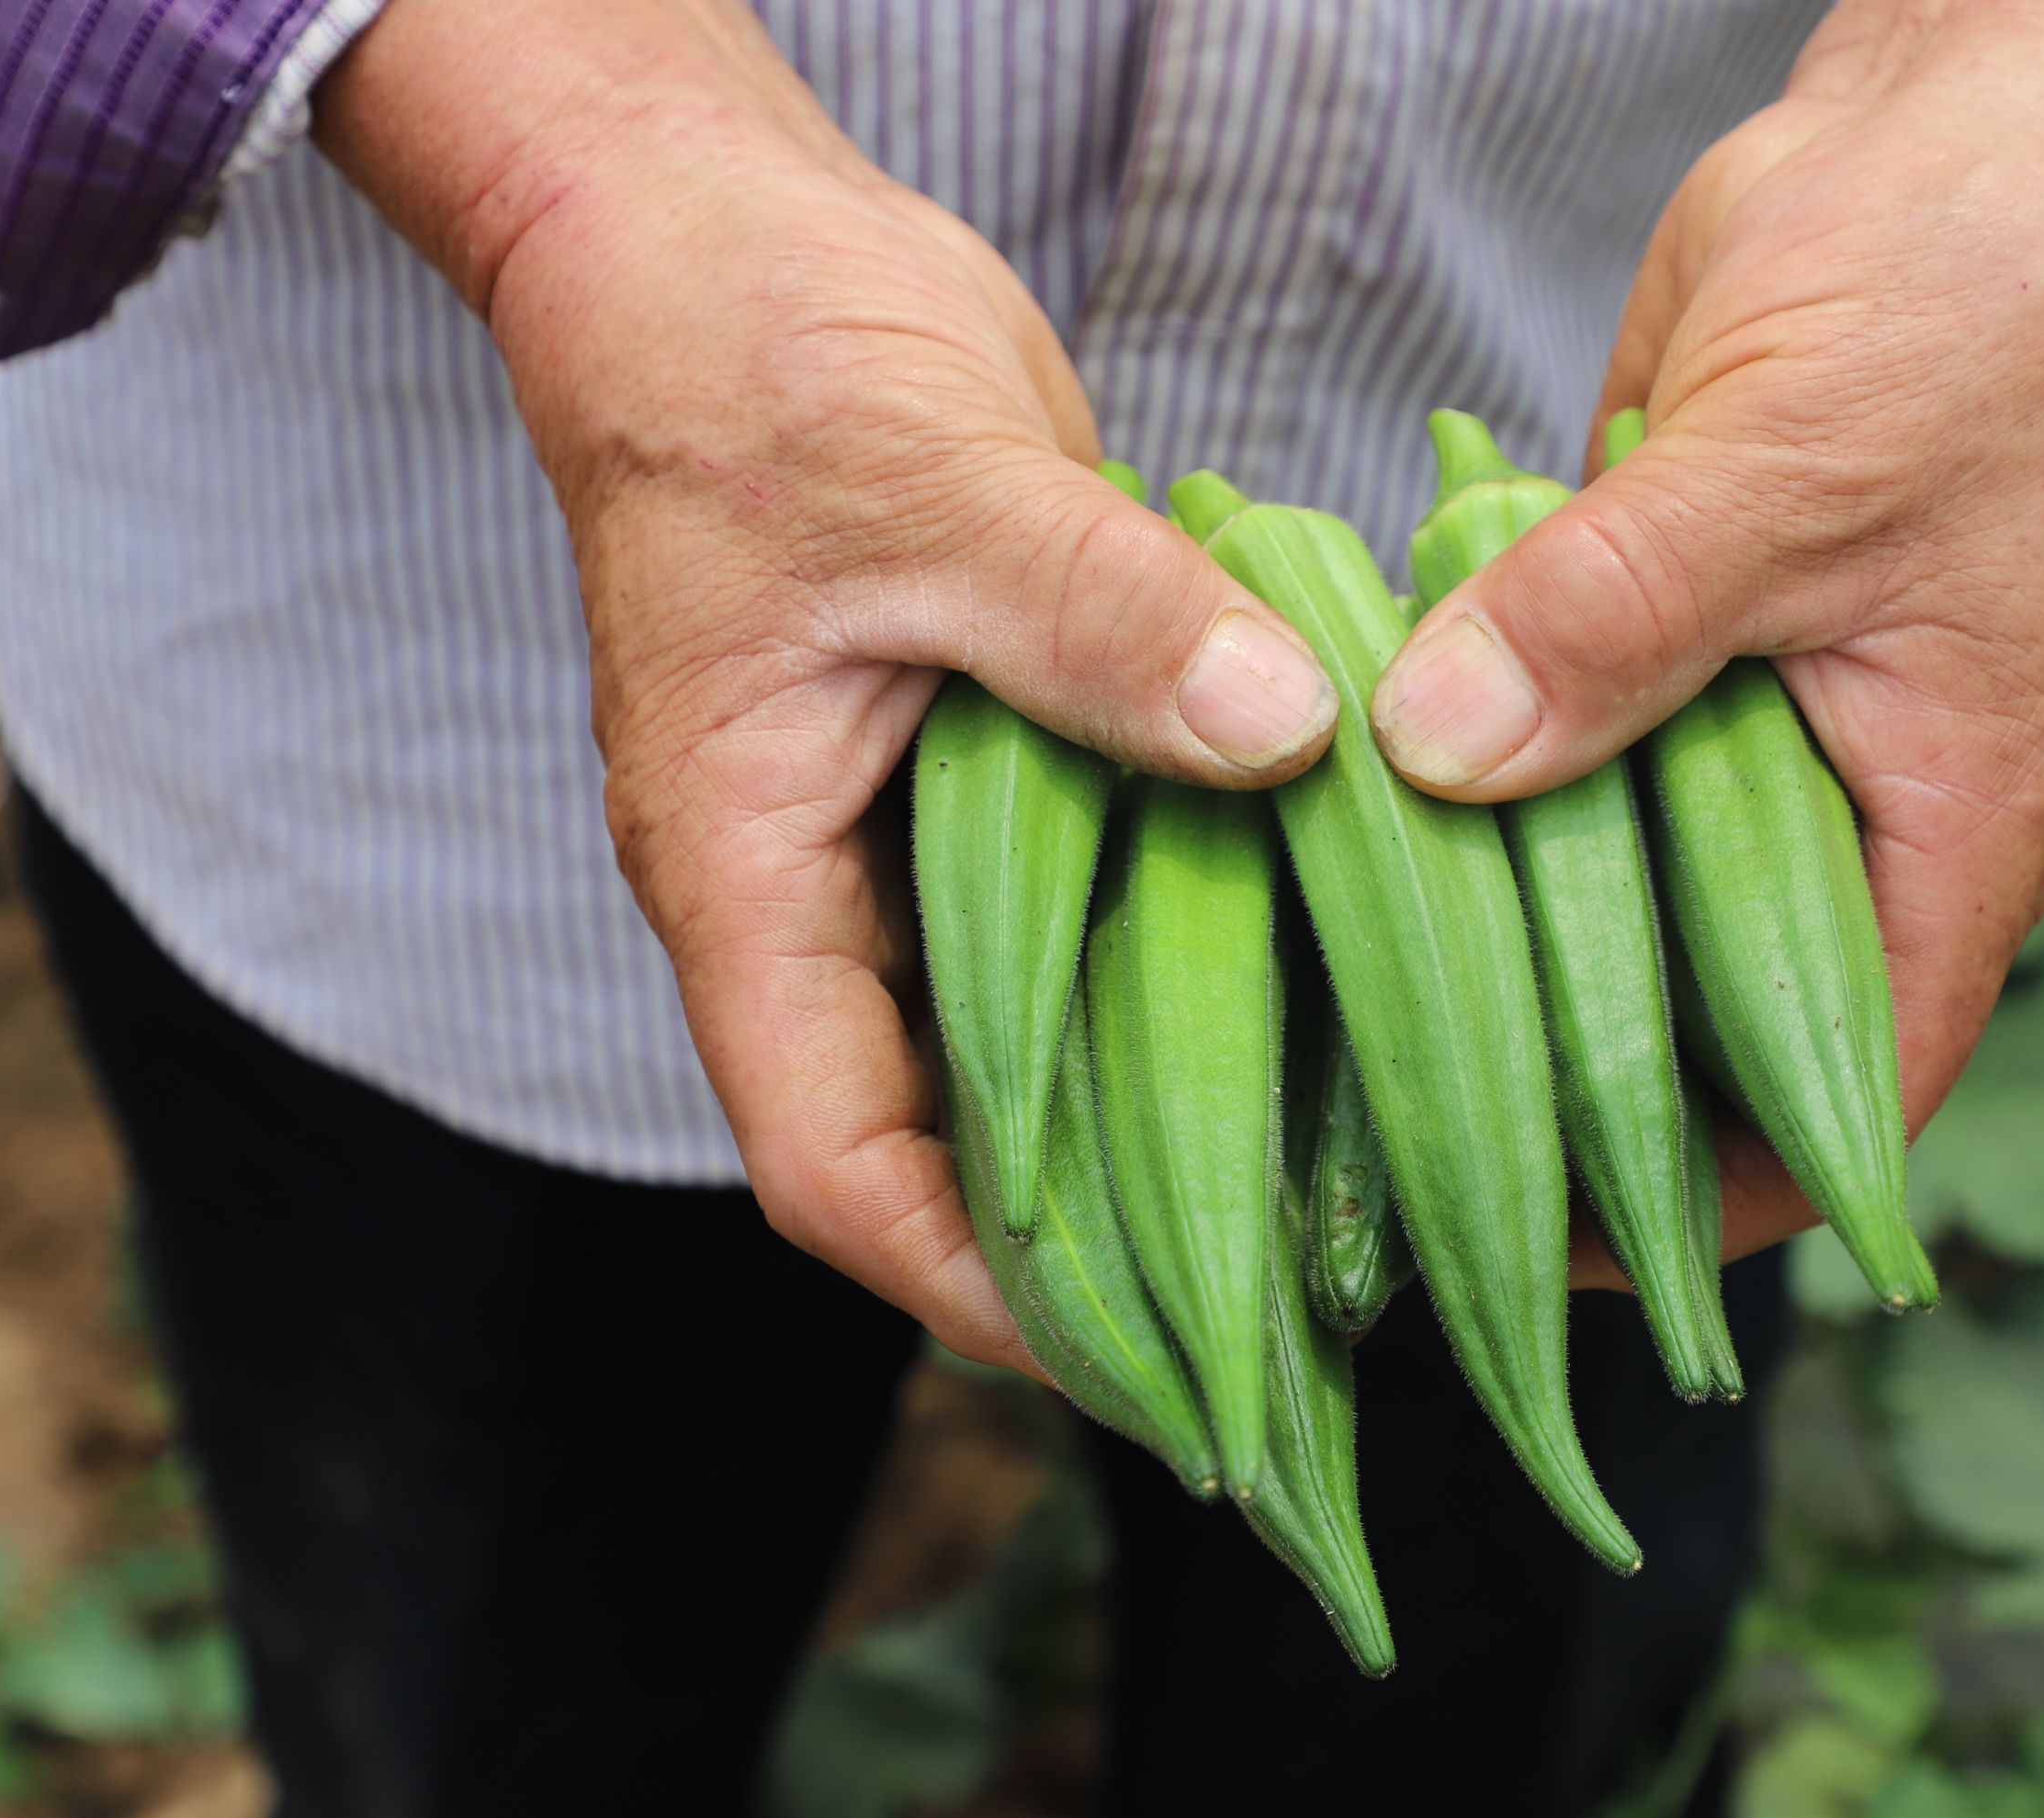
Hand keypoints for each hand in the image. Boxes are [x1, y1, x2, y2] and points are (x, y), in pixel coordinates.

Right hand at [317, 0, 1340, 1372]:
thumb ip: (1105, 621)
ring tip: (1326, 1188)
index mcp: (742, 875)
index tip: (1149, 1351)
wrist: (718, 239)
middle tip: (1290, 1310)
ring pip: (1021, 1040)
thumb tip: (1294, 736)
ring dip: (1151, 1114)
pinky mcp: (984, 770)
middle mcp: (813, 895)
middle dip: (1095, 1245)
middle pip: (939, 1142)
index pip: (834, 1161)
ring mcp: (897, 841)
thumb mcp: (933, 481)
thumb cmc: (756, 353)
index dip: (978, 1284)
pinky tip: (1316, 982)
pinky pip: (1083, 911)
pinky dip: (1179, 960)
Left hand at [1371, 0, 2043, 1270]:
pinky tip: (1342, 825)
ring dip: (1499, 931)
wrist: (1982, 121)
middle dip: (1565, 1091)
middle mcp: (1859, 806)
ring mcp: (1760, 721)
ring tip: (1328, 1021)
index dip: (1698, 1201)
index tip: (1531, 1259)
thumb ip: (1613, 626)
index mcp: (1954, 826)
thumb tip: (1433, 758)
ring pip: (1620, 887)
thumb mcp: (1794, 475)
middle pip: (1710, 1018)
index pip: (1841, 1095)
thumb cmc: (1975, 298)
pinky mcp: (1668, 631)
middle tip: (1376, 1157)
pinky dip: (1478, 785)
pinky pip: (1565, 751)